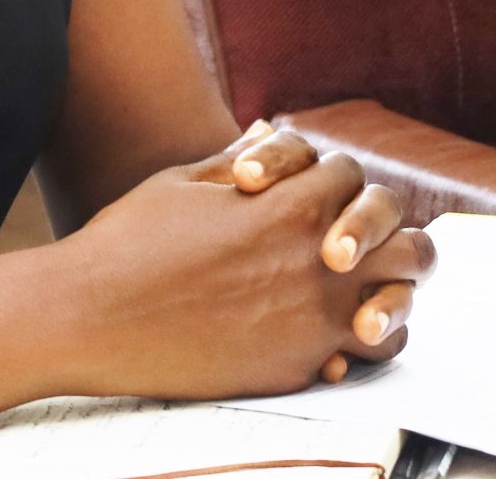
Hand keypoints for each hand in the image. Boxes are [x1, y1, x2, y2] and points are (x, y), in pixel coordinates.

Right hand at [58, 144, 435, 399]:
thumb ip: (241, 158)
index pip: (350, 178)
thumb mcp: (186, 181)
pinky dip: (362, 342)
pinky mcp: (296, 366)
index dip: (330, 179)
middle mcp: (316, 260)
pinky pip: (363, 355)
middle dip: (391, 233)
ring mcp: (313, 319)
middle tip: (363, 241)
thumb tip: (269, 130)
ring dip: (392, 290)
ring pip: (400, 301)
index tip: (305, 192)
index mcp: (291, 204)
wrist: (90, 316)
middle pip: (404, 242)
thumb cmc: (130, 240)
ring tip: (368, 289)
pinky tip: (339, 332)